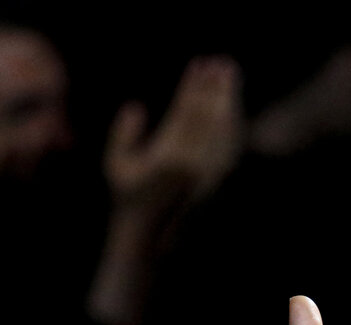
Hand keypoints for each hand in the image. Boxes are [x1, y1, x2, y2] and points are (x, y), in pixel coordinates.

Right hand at [106, 57, 243, 211]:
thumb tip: (136, 106)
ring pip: (224, 129)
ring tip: (232, 74)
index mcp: (166, 156)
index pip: (185, 111)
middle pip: (209, 116)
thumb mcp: (116, 165)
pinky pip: (230, 147)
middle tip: (221, 62)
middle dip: (215, 86)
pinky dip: (234, 123)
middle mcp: (191, 164)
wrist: (151, 236)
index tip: (199, 64)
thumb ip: (122, 134)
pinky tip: (234, 106)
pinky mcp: (218, 181)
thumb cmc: (129, 197)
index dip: (193, 85)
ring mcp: (208, 173)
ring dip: (230, 99)